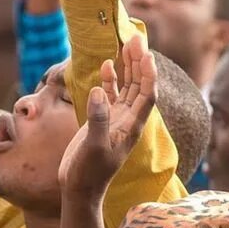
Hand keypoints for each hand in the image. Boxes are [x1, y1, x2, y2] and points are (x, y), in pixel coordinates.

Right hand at [58, 32, 156, 198]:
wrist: (80, 189)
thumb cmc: (89, 172)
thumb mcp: (94, 147)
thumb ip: (98, 119)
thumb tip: (99, 90)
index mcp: (132, 126)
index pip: (147, 95)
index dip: (148, 74)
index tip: (145, 53)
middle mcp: (128, 120)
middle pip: (139, 86)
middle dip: (139, 62)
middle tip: (136, 38)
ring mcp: (116, 119)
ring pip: (126, 87)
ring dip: (127, 67)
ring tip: (125, 44)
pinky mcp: (103, 121)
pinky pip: (111, 95)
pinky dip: (110, 80)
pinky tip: (107, 65)